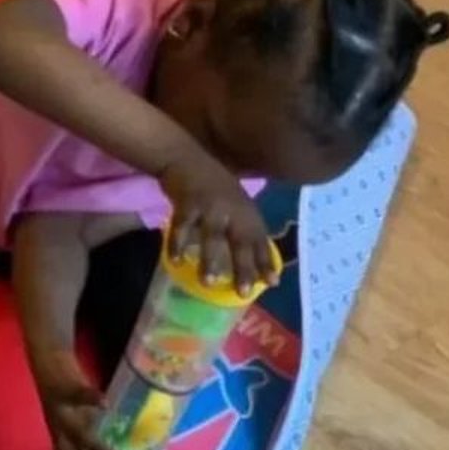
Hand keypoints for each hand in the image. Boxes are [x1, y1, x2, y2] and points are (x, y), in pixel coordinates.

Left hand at [35, 353, 108, 449]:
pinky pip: (78, 394)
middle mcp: (57, 427)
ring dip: (92, 444)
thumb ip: (87, 444)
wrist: (47, 358)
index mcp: (59, 438)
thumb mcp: (74, 424)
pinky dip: (91, 399)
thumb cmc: (67, 397)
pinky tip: (105, 404)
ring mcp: (60, 409)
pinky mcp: (64, 387)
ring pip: (74, 432)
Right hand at [160, 157, 275, 293]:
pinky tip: (176, 261)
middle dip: (243, 267)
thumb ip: (242, 226)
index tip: (272, 284)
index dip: (266, 261)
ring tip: (209, 282)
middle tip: (243, 292)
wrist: (185, 157)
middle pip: (240, 242)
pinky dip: (178, 244)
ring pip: (213, 237)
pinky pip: (182, 227)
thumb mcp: (235, 202)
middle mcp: (233, 210)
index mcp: (247, 212)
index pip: (260, 240)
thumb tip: (250, 259)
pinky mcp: (188, 202)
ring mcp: (210, 206)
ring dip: (211, 260)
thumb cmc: (211, 184)